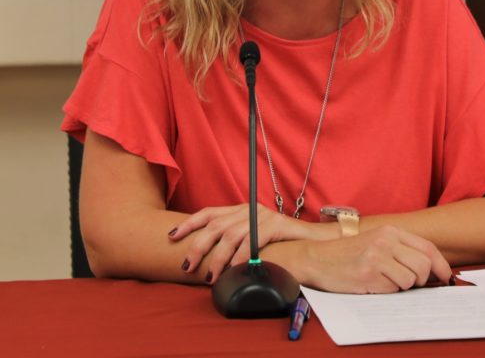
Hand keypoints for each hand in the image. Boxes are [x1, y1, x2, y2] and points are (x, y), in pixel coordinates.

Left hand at [169, 203, 326, 281]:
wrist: (312, 241)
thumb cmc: (280, 244)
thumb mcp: (253, 239)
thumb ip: (235, 243)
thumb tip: (209, 260)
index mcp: (240, 210)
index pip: (208, 213)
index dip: (188, 223)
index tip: (171, 236)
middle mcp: (248, 209)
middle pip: (215, 225)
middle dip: (198, 246)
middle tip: (187, 266)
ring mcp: (262, 216)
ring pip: (231, 235)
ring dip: (218, 258)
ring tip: (210, 275)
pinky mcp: (275, 224)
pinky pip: (252, 241)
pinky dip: (241, 257)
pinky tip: (234, 270)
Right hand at [290, 225, 451, 293]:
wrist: (316, 258)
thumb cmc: (348, 253)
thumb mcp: (376, 242)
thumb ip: (401, 250)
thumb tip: (432, 270)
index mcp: (390, 231)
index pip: (427, 247)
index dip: (441, 265)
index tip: (446, 277)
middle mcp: (385, 241)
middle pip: (424, 266)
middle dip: (423, 280)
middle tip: (411, 284)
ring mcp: (377, 258)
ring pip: (411, 280)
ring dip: (402, 287)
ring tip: (385, 281)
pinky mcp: (368, 275)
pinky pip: (393, 290)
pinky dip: (387, 291)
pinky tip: (372, 284)